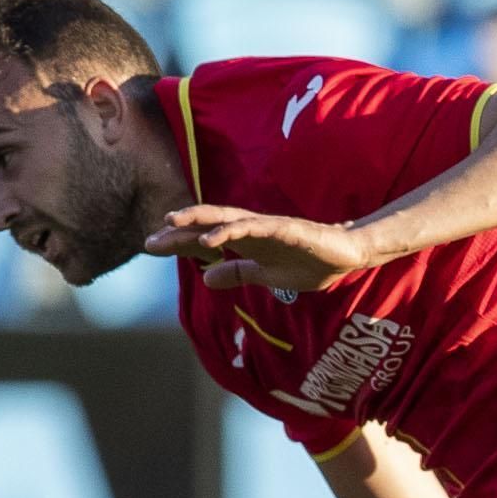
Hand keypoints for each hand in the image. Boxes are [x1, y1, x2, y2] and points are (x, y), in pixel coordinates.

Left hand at [144, 205, 378, 292]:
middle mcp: (249, 229)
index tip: (151, 246)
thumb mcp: (266, 276)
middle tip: (150, 241)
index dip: (178, 242)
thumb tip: (206, 278)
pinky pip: (250, 228)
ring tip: (172, 223)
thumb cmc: (309, 263)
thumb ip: (238, 273)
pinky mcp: (281, 228)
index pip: (205, 239)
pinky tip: (208, 242)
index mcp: (245, 242)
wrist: (346, 255)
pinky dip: (227, 233)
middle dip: (178, 231)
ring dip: (197, 221)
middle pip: (206, 225)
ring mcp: (265, 227)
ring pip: (224, 219)